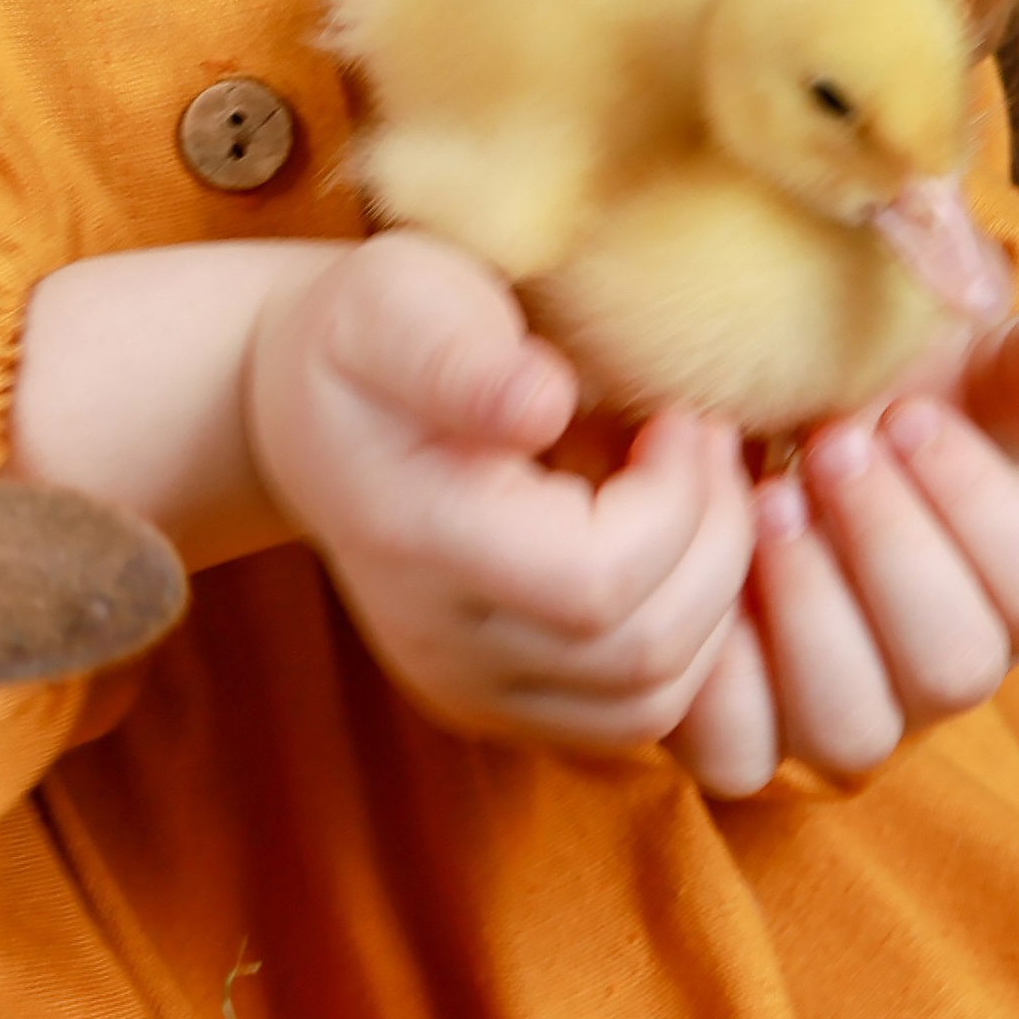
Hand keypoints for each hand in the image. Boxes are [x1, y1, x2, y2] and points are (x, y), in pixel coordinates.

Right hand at [243, 229, 756, 747]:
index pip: (597, 582)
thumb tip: (543, 403)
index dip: (677, 505)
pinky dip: (683, 646)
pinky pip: (626, 718)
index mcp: (416, 537)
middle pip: (640, 653)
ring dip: (711, 600)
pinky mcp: (493, 705)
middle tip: (713, 445)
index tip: (682, 415)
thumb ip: (462, 355)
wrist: (303, 407)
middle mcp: (438, 641)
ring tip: (701, 496)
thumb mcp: (399, 301)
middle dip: (715, 545)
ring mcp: (465, 687)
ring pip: (649, 702)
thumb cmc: (369, 331)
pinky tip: (675, 554)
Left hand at [672, 303, 1018, 798]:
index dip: (979, 503)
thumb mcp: (949, 361)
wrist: (739, 422)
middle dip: (889, 546)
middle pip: (958, 667)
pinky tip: (706, 559)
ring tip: (767, 497)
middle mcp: (938, 668)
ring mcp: (845, 715)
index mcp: (1011, 584)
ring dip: (808, 603)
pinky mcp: (745, 740)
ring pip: (854, 726)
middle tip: (829, 442)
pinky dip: (719, 659)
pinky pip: (740, 751)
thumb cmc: (863, 388)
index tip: (910, 413)